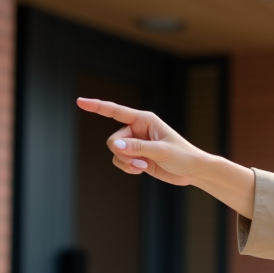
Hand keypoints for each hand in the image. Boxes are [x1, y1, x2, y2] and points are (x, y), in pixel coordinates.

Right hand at [77, 97, 209, 186]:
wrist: (193, 171)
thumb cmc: (183, 156)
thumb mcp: (161, 151)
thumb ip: (137, 148)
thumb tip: (115, 145)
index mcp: (144, 119)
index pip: (115, 111)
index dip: (97, 106)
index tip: (79, 101)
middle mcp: (137, 129)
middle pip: (113, 139)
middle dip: (123, 153)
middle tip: (141, 161)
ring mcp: (136, 143)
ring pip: (115, 152)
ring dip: (126, 162)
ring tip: (144, 166)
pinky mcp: (136, 156)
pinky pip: (120, 161)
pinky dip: (128, 168)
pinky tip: (141, 170)